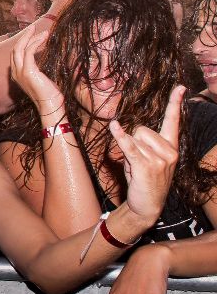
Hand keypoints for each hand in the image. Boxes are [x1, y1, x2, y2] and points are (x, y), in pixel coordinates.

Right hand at [9, 28, 61, 111]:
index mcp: (17, 75)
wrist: (50, 106)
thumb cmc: (49, 96)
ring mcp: (20, 72)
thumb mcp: (42, 80)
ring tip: (40, 30)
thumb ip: (38, 70)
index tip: (32, 35)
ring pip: (20, 48)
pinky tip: (44, 37)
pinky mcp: (28, 71)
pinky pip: (29, 51)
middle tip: (33, 28)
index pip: (16, 55)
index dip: (23, 43)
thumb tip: (45, 59)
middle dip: (24, 36)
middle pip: (15, 49)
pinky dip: (36, 41)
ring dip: (30, 37)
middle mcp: (15, 73)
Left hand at [114, 85, 183, 223]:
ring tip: (135, 167)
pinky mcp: (146, 166)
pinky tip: (114, 126)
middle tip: (138, 161)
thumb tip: (124, 129)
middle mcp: (169, 151)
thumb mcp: (148, 159)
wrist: (147, 206)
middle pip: (141, 129)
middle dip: (133, 141)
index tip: (180, 87)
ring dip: (128, 151)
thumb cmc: (145, 180)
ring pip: (134, 138)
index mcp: (171, 147)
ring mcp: (160, 159)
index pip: (173, 121)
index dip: (175, 103)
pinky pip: (129, 146)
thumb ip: (142, 143)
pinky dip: (120, 137)